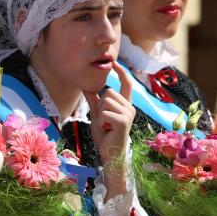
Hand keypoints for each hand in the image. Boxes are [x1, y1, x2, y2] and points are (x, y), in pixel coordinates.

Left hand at [83, 62, 134, 198]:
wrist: (109, 153)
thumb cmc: (105, 135)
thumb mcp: (97, 115)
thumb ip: (94, 102)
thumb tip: (86, 87)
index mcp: (125, 105)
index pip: (126, 84)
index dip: (122, 72)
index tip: (115, 62)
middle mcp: (130, 107)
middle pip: (108, 92)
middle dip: (100, 106)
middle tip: (103, 121)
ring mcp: (128, 114)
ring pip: (106, 101)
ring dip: (100, 114)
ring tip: (105, 125)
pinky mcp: (124, 121)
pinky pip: (105, 112)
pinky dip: (101, 121)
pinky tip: (106, 129)